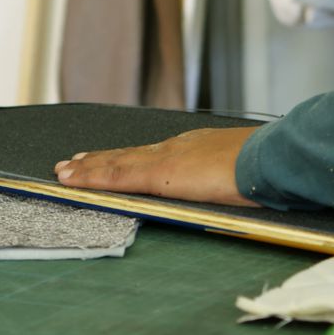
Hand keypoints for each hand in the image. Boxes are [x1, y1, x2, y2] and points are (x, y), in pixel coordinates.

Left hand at [54, 127, 260, 206]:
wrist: (270, 159)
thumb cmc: (267, 168)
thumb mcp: (246, 171)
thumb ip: (236, 177)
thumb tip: (242, 186)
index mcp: (197, 148)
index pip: (154, 153)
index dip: (128, 157)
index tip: (108, 159)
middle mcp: (176, 148)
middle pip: (129, 155)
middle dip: (99, 161)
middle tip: (70, 165)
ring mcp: (166, 159)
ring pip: (116, 164)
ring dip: (88, 170)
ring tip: (63, 174)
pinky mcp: (159, 174)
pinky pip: (116, 176)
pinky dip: (92, 179)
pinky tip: (72, 182)